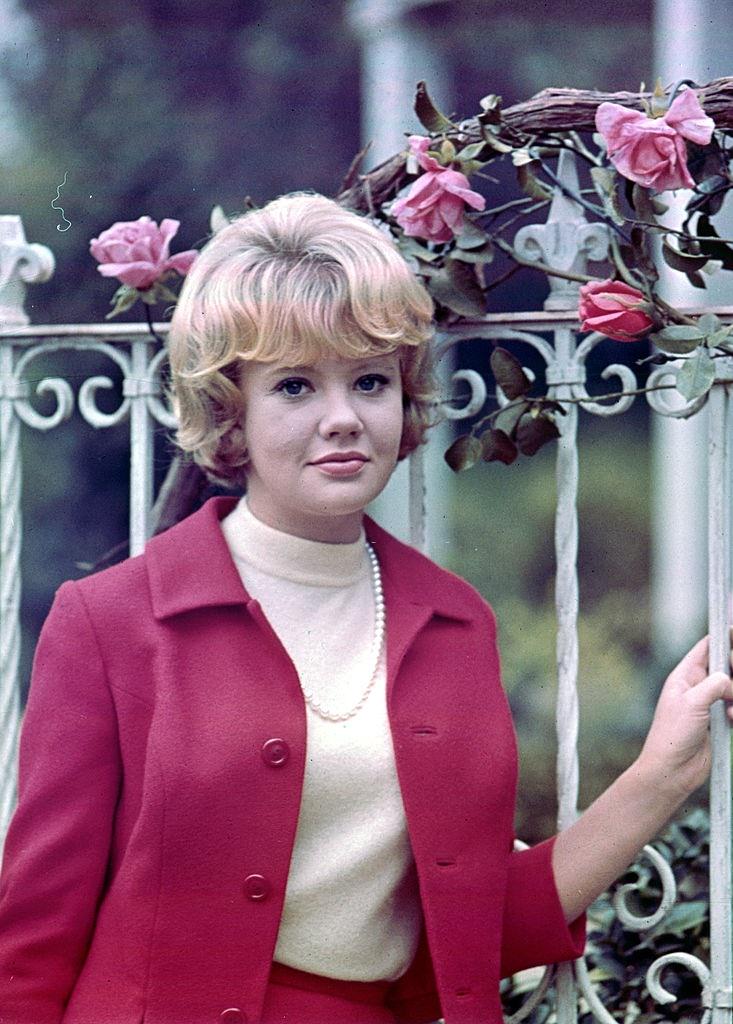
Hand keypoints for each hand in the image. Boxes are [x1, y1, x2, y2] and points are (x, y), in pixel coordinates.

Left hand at [635, 636, 732, 799]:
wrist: (671, 771)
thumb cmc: (672, 736)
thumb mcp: (692, 703)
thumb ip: (714, 684)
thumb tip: (730, 679)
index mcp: (685, 676)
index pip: (706, 647)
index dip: (723, 637)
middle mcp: (697, 687)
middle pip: (726, 666)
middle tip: (732, 689)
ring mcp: (709, 705)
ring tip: (732, 710)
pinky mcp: (719, 722)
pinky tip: (732, 720)